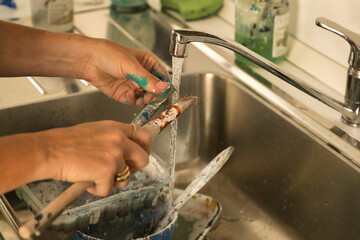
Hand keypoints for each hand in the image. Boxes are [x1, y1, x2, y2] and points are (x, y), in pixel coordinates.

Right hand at [0, 121, 151, 195]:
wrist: (49, 151)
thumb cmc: (65, 143)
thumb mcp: (94, 131)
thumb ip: (113, 139)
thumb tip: (124, 152)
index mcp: (115, 128)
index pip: (144, 135)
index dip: (144, 148)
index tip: (138, 156)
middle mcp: (119, 139)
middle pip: (143, 158)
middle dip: (133, 169)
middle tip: (119, 173)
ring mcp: (115, 155)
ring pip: (126, 177)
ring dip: (111, 181)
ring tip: (94, 176)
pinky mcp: (107, 171)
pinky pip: (108, 188)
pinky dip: (97, 189)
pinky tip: (86, 181)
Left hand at [81, 39, 170, 108]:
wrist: (88, 60)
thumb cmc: (108, 54)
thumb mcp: (132, 66)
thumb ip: (148, 80)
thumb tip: (164, 88)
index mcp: (148, 63)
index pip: (163, 77)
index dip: (166, 87)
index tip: (166, 95)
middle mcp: (142, 75)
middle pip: (156, 90)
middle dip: (155, 96)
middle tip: (152, 100)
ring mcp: (133, 85)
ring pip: (146, 98)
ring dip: (145, 101)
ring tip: (142, 100)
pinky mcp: (124, 94)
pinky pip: (133, 101)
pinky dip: (133, 100)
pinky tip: (129, 94)